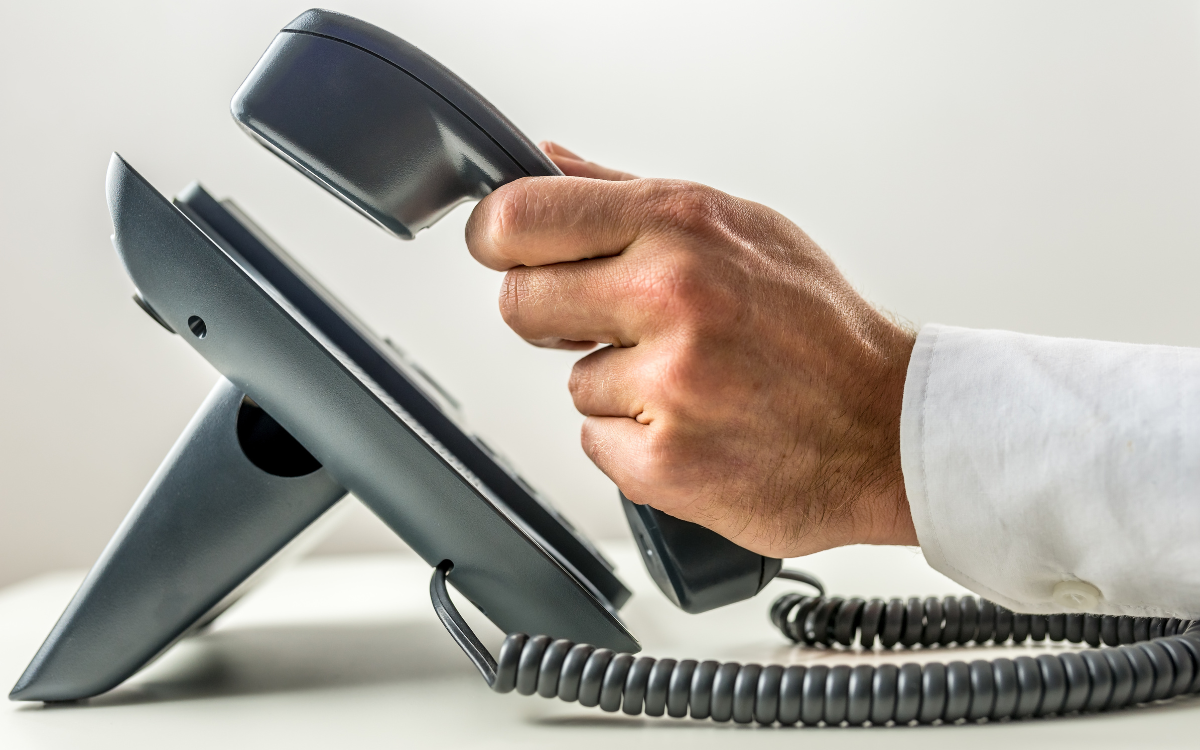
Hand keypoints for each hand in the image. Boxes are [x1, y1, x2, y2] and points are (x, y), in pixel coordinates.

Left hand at [465, 143, 917, 557]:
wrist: (890, 429)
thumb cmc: (820, 327)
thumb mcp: (739, 227)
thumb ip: (628, 194)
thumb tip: (546, 161)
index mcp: (682, 226)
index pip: (521, 218)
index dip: (501, 240)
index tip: (509, 253)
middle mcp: (671, 297)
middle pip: (519, 303)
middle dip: (555, 316)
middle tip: (615, 325)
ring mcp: (666, 386)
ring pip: (571, 381)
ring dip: (618, 386)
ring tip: (694, 382)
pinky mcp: (663, 465)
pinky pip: (596, 442)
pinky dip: (636, 442)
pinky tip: (696, 427)